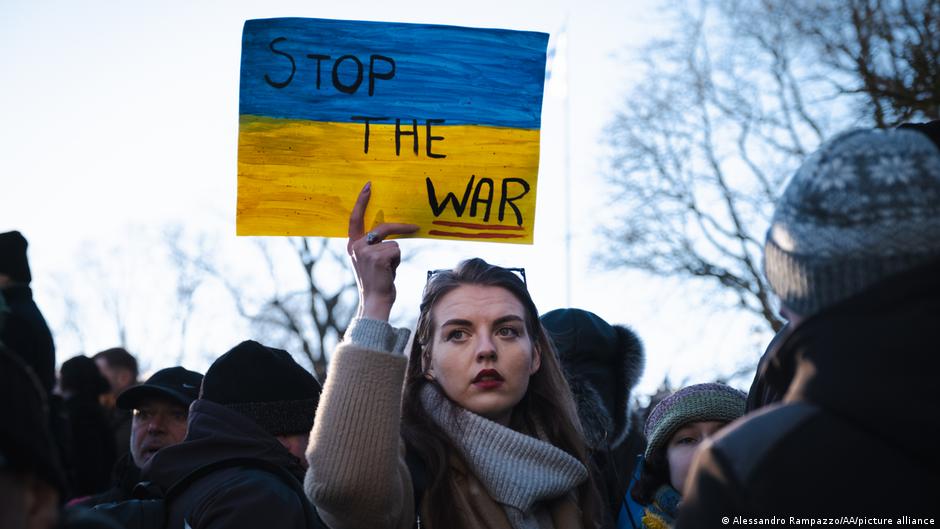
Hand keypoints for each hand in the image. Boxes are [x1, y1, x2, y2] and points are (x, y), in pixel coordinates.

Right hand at [347, 182, 418, 320]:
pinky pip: (397, 250)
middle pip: (383, 227)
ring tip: (388, 270)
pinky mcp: (377, 257)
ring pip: (393, 243)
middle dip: (401, 228)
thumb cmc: (377, 282)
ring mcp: (366, 251)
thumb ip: (373, 246)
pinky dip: (397, 261)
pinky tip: (389, 272)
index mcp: (352, 245)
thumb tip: (390, 236)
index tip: (369, 186)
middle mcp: (356, 246)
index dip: (361, 201)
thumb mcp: (370, 260)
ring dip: (396, 256)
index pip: (355, 218)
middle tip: (415, 228)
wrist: (375, 300)